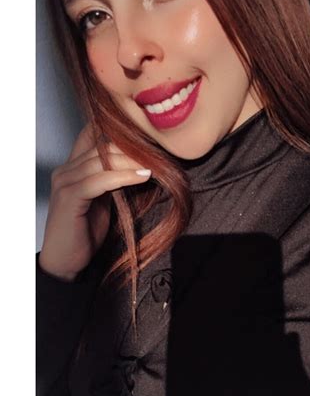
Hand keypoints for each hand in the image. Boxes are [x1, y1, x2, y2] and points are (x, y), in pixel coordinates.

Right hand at [38, 123, 151, 281]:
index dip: (120, 132)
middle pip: (101, 145)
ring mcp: (64, 182)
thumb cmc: (84, 233)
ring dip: (132, 161)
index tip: (149, 137)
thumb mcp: (104, 201)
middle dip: (133, 147)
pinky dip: (123, 176)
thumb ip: (114, 181)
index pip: (93, 136)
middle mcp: (65, 170)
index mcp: (73, 168)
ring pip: (101, 160)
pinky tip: (142, 177)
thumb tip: (143, 166)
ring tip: (156, 164)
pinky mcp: (69, 198)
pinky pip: (99, 180)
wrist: (66, 263)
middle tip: (160, 151)